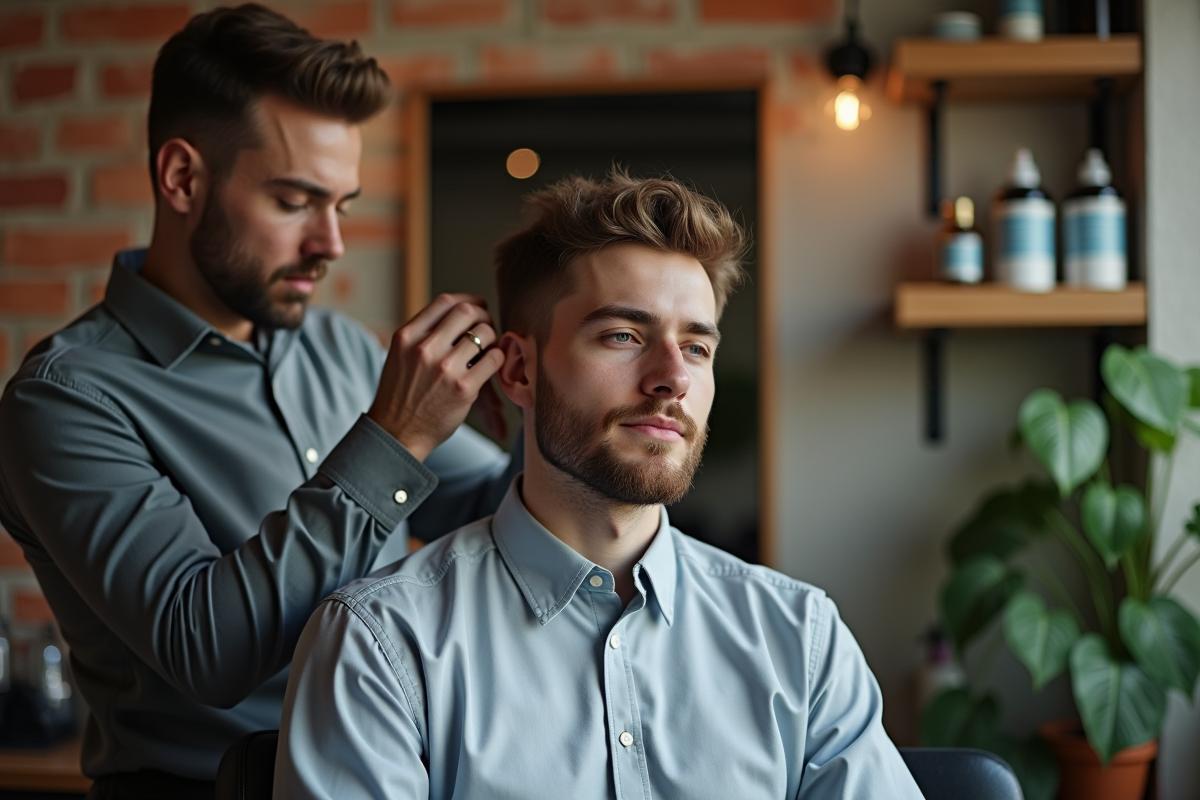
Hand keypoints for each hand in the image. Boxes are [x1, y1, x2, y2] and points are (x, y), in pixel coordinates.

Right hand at [367, 294, 504, 460]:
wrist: (396, 433)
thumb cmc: (401, 395)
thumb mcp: (400, 356)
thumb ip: (423, 335)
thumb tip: (458, 312)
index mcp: (407, 336)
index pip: (445, 302)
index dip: (468, 301)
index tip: (477, 308)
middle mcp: (424, 348)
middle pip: (467, 312)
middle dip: (483, 316)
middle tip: (486, 329)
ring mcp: (444, 368)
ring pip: (484, 333)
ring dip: (492, 339)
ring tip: (487, 349)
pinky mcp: (463, 388)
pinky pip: (493, 360)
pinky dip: (497, 359)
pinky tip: (490, 366)